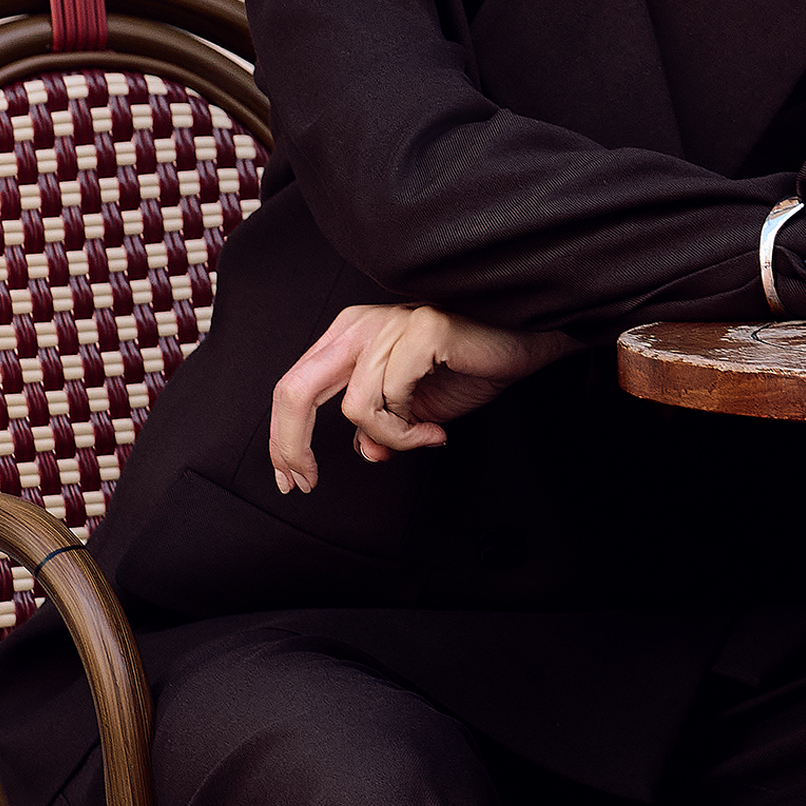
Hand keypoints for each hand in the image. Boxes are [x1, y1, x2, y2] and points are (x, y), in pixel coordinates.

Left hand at [269, 304, 569, 492]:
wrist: (523, 343)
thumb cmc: (471, 367)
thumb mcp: (415, 411)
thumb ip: (381, 428)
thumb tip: (365, 452)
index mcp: (349, 335)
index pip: (293, 386)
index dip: (282, 439)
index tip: (291, 479)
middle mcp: (360, 324)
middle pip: (295, 389)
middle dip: (290, 445)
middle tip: (305, 481)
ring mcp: (388, 324)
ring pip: (354, 407)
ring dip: (389, 438)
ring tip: (424, 437)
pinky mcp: (418, 330)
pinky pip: (390, 399)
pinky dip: (409, 429)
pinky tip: (435, 431)